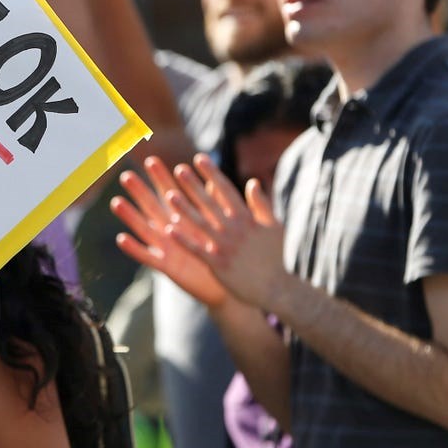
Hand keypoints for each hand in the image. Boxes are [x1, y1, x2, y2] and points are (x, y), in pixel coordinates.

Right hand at [110, 157, 228, 308]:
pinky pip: (147, 257)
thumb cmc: (224, 255)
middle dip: (140, 191)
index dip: (161, 177)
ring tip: (116, 202)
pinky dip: (134, 248)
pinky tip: (121, 238)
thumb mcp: (220, 226)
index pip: (170, 193)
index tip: (152, 159)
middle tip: (127, 175)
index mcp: (184, 220)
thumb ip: (215, 204)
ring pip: (145, 229)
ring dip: (130, 216)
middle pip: (152, 207)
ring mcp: (167, 249)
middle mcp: (171, 232)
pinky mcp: (167, 267)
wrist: (229, 286)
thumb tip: (213, 180)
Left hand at [164, 154, 285, 309]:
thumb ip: (261, 204)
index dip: (212, 174)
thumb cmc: (276, 257)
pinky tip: (169, 230)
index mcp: (248, 219)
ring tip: (169, 195)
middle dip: (195, 186)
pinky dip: (184, 240)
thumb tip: (252, 181)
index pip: (226, 191)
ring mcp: (226, 247)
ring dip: (185, 209)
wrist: (278, 289)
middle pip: (211, 203)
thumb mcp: (274, 227)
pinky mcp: (219, 265)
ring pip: (201, 224)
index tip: (198, 158)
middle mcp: (235, 230)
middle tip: (179, 169)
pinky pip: (197, 250)